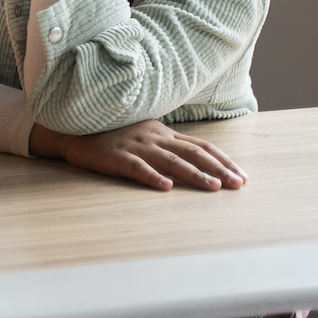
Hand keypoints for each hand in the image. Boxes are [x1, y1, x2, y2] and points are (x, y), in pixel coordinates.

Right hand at [30, 119, 246, 191]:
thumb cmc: (112, 134)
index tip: (243, 176)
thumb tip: (197, 158)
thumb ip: (167, 144)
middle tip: (238, 185)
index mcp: (163, 133)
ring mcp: (135, 146)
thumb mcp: (144, 133)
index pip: (200, 146)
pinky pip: (137, 167)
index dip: (223, 160)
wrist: (75, 129)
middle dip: (218, 169)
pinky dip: (152, 176)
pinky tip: (166, 187)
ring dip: (194, 174)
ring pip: (171, 160)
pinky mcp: (116, 156)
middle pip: (193, 153)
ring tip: (213, 186)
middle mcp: (154, 137)